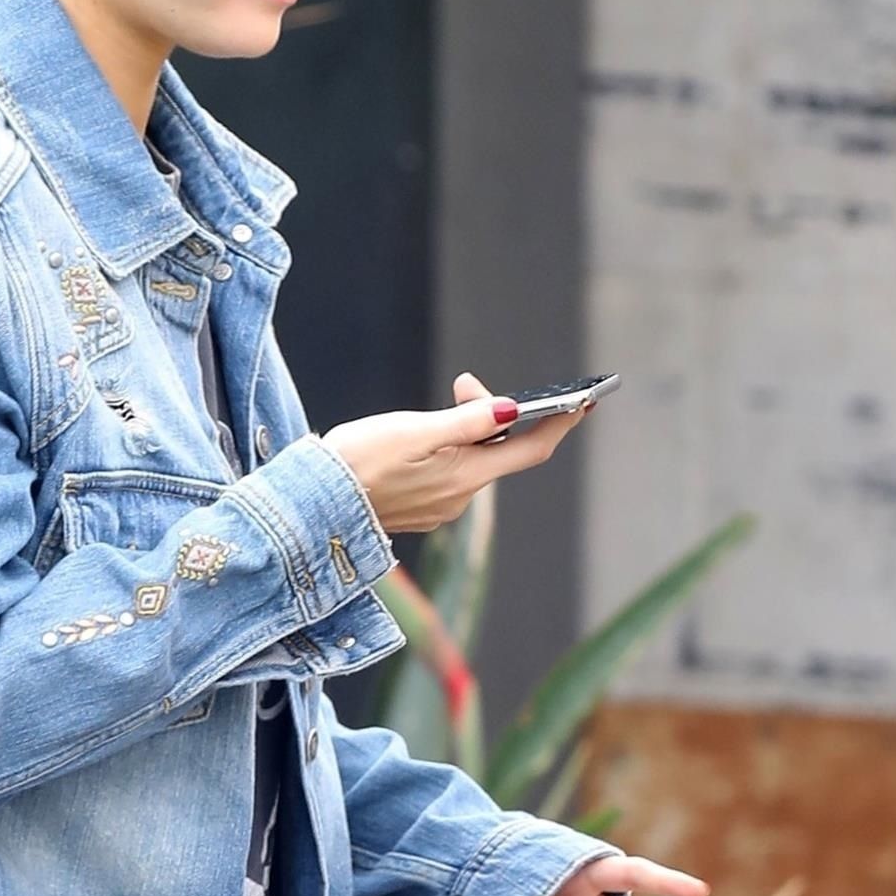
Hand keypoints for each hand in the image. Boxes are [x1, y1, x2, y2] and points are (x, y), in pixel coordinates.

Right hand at [322, 370, 598, 534]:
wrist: (310, 508)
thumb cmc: (355, 463)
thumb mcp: (413, 432)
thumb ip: (466, 422)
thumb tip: (512, 409)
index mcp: (465, 477)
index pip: (531, 449)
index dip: (562, 424)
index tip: (586, 400)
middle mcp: (459, 499)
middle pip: (500, 452)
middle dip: (498, 414)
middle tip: (464, 384)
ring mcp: (440, 509)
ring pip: (474, 463)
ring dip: (469, 431)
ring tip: (443, 402)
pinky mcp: (420, 512)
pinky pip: (450, 476)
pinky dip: (449, 451)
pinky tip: (423, 440)